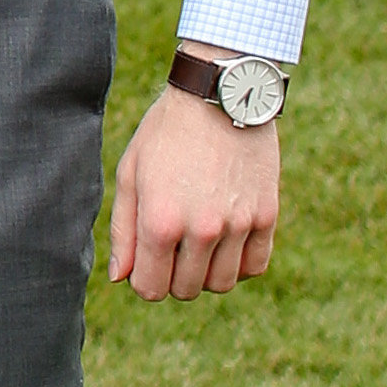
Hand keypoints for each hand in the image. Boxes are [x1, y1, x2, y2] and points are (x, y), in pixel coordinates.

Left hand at [109, 79, 279, 297]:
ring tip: (197, 242)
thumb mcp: (131, 173)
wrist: (218, 96)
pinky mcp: (267, 215)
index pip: (150, 288)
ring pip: (222, 283)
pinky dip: (239, 263)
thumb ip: (123, 230)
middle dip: (173, 277)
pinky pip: (255, 266)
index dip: (143, 280)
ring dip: (206, 272)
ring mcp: (238, 224)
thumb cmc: (166, 133)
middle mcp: (201, 230)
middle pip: (186, 290)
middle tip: (171, 247)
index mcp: (160, 221)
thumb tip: (119, 277)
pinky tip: (226, 240)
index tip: (146, 261)